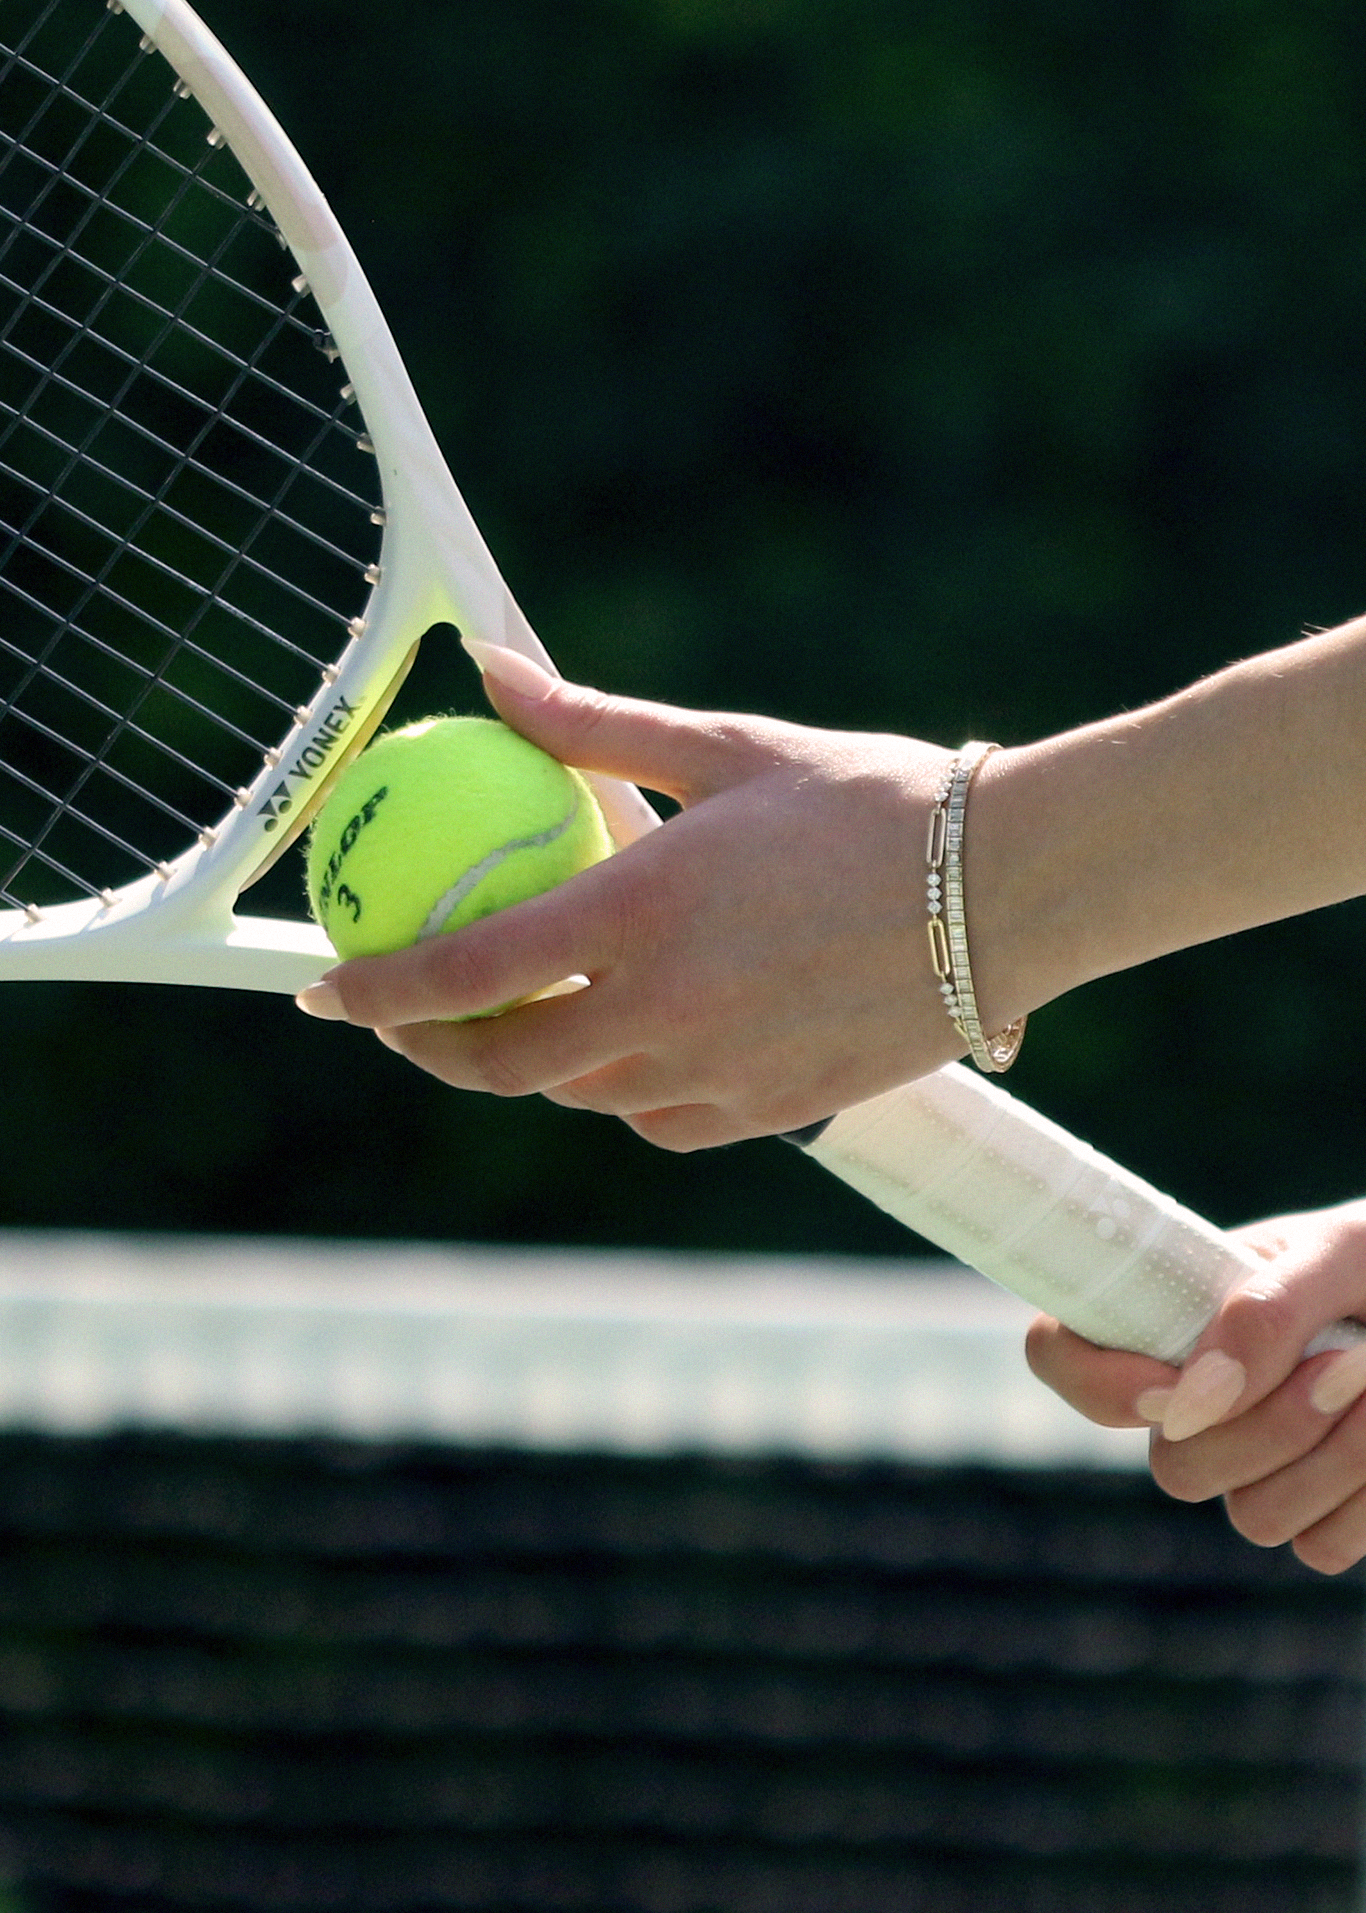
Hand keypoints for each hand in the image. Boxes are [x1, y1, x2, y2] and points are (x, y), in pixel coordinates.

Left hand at [298, 649, 976, 1149]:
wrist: (1015, 885)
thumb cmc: (871, 798)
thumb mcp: (724, 747)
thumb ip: (588, 724)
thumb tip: (484, 670)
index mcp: (639, 913)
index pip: (463, 972)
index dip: (375, 992)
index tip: (322, 990)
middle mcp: (667, 1009)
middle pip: (505, 1068)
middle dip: (432, 1053)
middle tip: (410, 1019)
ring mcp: (723, 1073)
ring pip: (583, 1097)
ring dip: (532, 1068)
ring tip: (523, 1018)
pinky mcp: (778, 1109)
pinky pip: (664, 1121)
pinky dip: (626, 1090)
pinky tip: (637, 1043)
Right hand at [1026, 1200, 1365, 1572]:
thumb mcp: (1337, 1251)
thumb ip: (1263, 1309)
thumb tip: (1195, 1397)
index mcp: (1171, 1317)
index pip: (1058, 1354)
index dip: (1095, 1383)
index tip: (1178, 1381)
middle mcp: (1194, 1400)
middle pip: (1173, 1467)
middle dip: (1270, 1425)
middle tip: (1353, 1360)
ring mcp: (1251, 1466)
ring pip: (1253, 1516)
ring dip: (1337, 1455)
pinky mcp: (1315, 1516)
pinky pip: (1318, 1546)